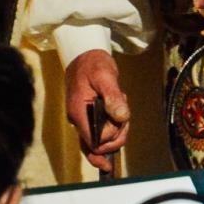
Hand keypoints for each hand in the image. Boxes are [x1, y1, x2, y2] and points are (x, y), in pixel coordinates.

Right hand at [65, 49, 129, 172]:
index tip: (120, 120)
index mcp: (79, 113)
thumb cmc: (92, 64)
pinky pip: (100, 133)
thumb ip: (112, 97)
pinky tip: (117, 113)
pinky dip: (113, 127)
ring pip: (101, 141)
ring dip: (116, 130)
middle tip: (125, 117)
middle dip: (116, 136)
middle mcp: (78, 120)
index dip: (110, 138)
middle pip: (97, 147)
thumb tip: (121, 117)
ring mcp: (83, 120)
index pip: (94, 143)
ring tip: (121, 108)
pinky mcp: (89, 118)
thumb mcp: (105, 76)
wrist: (84, 56)